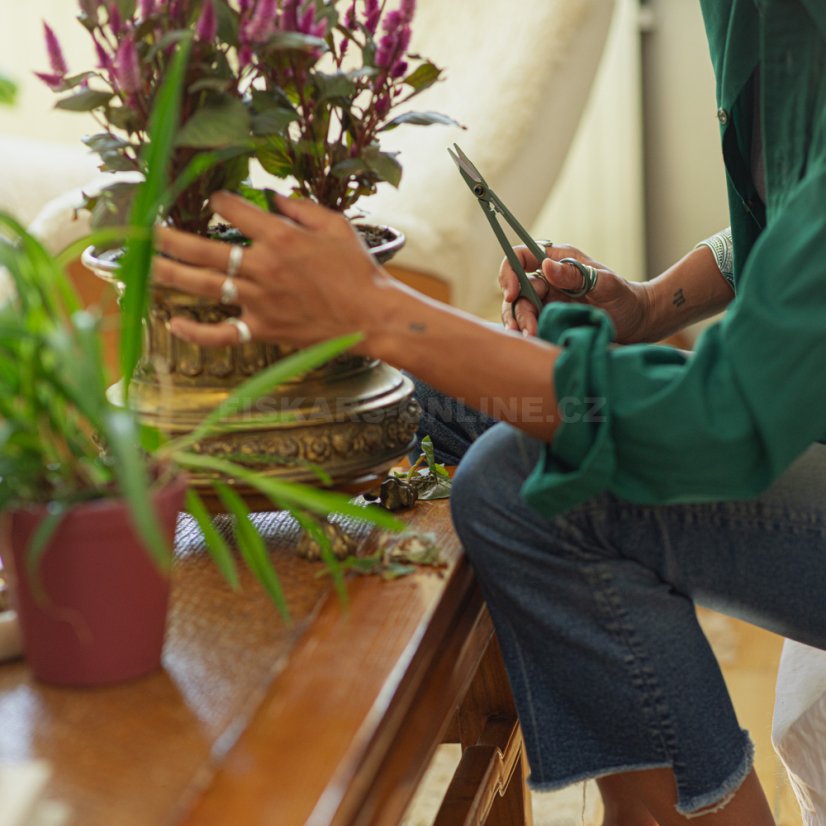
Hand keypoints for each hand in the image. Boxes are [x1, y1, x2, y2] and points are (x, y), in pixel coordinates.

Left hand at [152, 192, 385, 349]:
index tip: (216, 202)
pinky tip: (173, 322)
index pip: (235, 211)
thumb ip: (301, 207)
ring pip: (205, 285)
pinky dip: (196, 332)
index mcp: (281, 238)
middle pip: (205, 250)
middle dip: (170, 237)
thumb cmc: (358, 270)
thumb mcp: (336, 226)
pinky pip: (223, 334)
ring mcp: (259, 301)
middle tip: (145, 229)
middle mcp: (263, 268)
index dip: (221, 202)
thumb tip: (272, 196)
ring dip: (169, 273)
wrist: (371, 316)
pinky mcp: (263, 329)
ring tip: (142, 264)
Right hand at [499, 243, 651, 342]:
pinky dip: (528, 334)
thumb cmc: (625, 298)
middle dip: (517, 310)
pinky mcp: (550, 320)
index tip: (512, 293)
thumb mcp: (606, 285)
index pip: (521, 257)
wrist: (637, 323)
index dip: (510, 272)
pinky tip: (534, 343)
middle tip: (527, 331)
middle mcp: (549, 279)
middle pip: (516, 290)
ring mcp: (548, 300)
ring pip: (520, 310)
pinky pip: (530, 325)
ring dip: (520, 324)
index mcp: (558, 260)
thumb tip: (546, 266)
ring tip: (530, 338)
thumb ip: (576, 275)